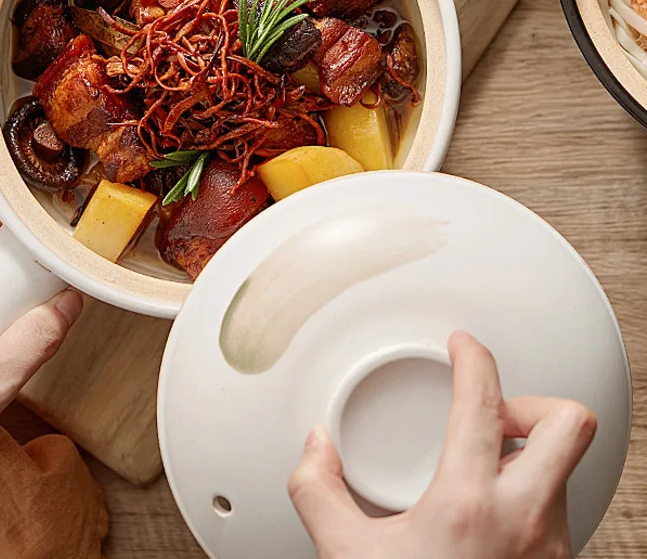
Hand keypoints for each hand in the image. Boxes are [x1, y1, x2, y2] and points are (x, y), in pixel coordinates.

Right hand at [289, 332, 595, 558]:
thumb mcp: (346, 555)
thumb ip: (318, 490)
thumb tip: (316, 448)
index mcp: (470, 503)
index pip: (483, 399)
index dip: (474, 357)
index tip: (463, 346)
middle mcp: (525, 522)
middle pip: (568, 423)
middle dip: (530, 403)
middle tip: (491, 413)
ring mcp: (551, 548)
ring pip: (565, 469)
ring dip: (527, 453)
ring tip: (484, 463)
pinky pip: (558, 508)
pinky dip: (529, 493)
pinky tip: (491, 512)